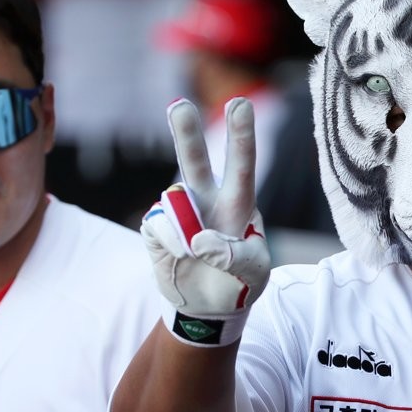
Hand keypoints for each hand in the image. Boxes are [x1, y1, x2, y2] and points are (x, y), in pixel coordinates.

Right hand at [140, 97, 270, 345]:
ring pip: (173, 200)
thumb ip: (234, 257)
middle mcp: (207, 199)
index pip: (242, 166)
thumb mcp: (255, 273)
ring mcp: (179, 212)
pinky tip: (181, 257)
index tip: (240, 103)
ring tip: (194, 255)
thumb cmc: (240, 281)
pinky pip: (159, 225)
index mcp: (238, 203)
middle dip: (186, 133)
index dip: (241, 135)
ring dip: (184, 228)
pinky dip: (171, 242)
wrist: (210, 307)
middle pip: (194, 161)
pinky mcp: (156, 227)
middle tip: (179, 105)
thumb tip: (198, 242)